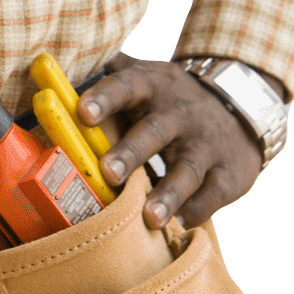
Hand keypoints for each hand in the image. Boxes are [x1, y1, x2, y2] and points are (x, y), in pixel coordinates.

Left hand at [76, 53, 283, 230]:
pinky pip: (213, 194)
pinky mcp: (227, 173)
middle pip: (155, 131)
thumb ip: (108, 76)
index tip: (84, 113)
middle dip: (131, 152)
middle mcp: (179, 113)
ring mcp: (206, 144)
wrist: (238, 105)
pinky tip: (180, 224)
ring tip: (149, 216)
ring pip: (187, 168)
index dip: (105, 98)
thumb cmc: (171, 97)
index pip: (126, 86)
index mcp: (151, 86)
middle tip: (108, 172)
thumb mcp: (145, 77)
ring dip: (168, 193)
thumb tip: (55, 70)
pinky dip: (197, 210)